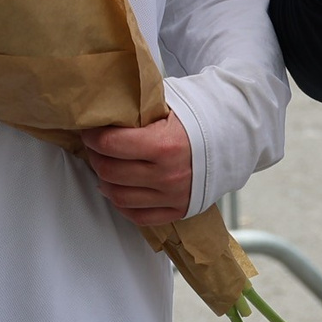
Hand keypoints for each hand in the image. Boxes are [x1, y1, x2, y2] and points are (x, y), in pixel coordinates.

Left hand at [81, 112, 191, 226]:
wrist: (232, 138)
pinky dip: (122, 203)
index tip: (89, 130)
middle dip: (95, 157)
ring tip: (104, 166)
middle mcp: (167, 175)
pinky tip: (118, 187)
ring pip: (120, 197)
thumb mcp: (169, 105)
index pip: (111, 144)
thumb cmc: (197, 117)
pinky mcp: (178, 211)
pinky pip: (138, 216)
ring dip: (105, 181)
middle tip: (94, 146)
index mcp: (165, 145)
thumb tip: (104, 108)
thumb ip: (138, 110)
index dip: (93, 136)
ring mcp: (173, 197)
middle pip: (111, 172)